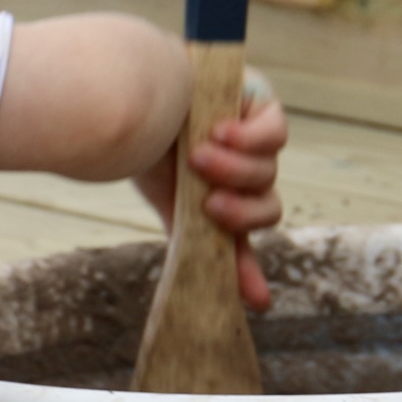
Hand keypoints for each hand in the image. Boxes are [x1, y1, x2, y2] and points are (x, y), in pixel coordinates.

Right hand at [135, 69, 287, 311]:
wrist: (126, 96)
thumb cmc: (141, 147)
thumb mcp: (172, 203)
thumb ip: (203, 247)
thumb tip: (249, 305)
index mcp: (220, 197)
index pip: (243, 241)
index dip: (251, 268)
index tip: (258, 301)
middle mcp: (241, 169)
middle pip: (266, 205)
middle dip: (240, 210)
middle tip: (209, 202)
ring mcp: (252, 136)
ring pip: (269, 172)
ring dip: (236, 170)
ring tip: (198, 156)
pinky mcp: (260, 102)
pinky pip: (275, 131)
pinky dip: (251, 139)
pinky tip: (220, 132)